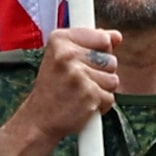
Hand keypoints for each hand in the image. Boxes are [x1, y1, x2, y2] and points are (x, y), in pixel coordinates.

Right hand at [0, 26, 121, 155]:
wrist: (39, 119)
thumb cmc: (52, 88)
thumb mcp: (63, 57)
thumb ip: (91, 43)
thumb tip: (116, 36)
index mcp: (59, 40)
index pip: (103, 38)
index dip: (100, 52)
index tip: (84, 61)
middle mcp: (67, 55)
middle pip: (111, 60)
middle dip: (101, 73)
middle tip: (79, 81)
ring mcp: (78, 75)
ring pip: (113, 79)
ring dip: (102, 89)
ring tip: (81, 93)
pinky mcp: (89, 95)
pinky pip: (110, 97)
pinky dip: (100, 104)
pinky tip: (83, 104)